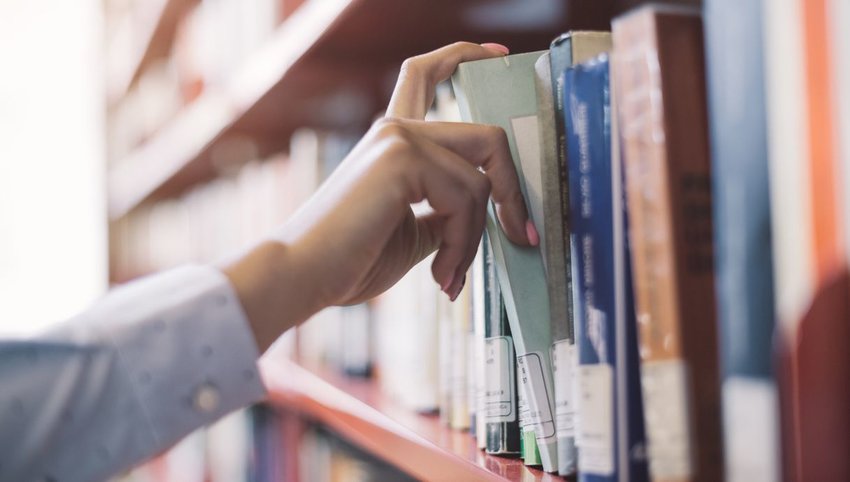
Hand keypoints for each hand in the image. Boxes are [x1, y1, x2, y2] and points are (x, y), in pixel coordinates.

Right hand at [224, 42, 535, 352]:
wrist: (303, 276)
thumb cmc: (350, 261)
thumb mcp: (415, 233)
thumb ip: (448, 212)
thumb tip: (489, 217)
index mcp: (393, 140)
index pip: (427, 73)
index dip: (466, 56)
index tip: (499, 54)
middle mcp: (396, 128)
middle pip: (487, 137)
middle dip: (513, 191)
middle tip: (520, 234)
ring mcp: (398, 137)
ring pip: (481, 179)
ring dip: (476, 238)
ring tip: (451, 275)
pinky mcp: (401, 157)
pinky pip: (466, 198)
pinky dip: (464, 243)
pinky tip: (441, 273)